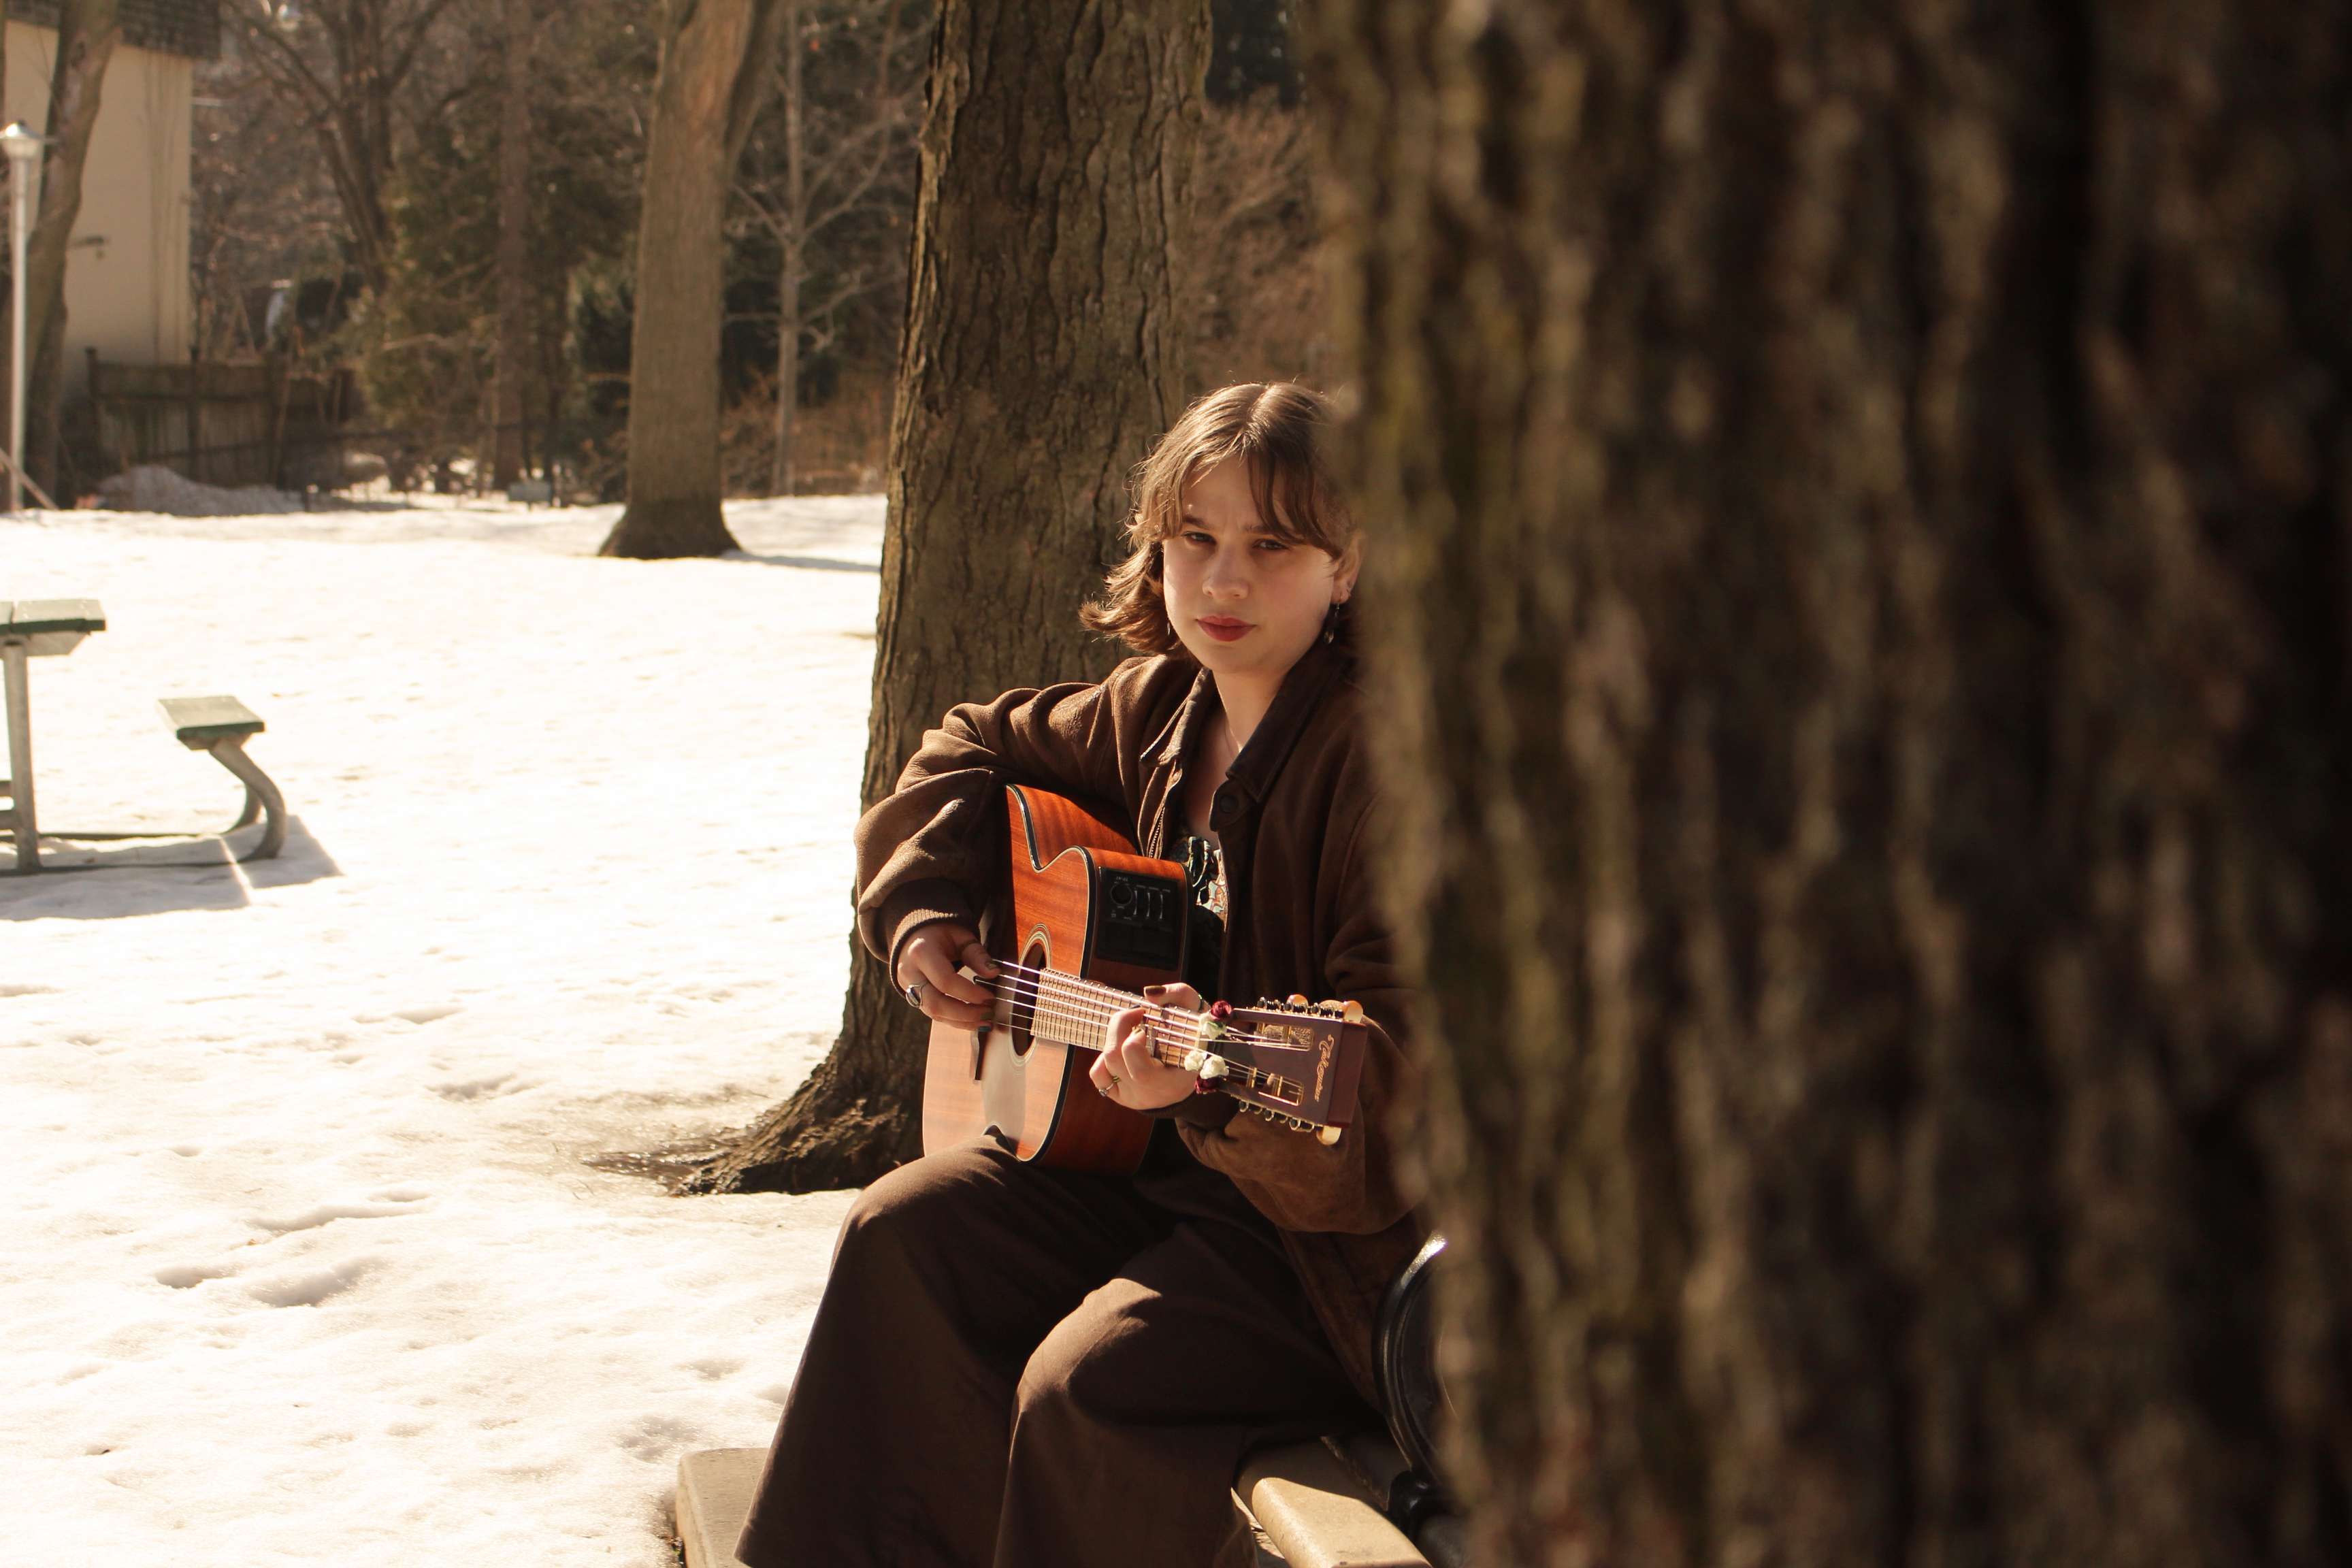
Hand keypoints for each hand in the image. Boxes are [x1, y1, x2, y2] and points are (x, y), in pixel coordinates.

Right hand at [893, 923, 999, 1028]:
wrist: (914, 936)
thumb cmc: (941, 934)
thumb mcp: (960, 936)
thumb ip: (976, 954)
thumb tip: (994, 973)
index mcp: (921, 953)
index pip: (945, 981)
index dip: (969, 993)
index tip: (990, 998)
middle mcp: (910, 973)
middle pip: (935, 1003)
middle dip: (965, 1014)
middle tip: (989, 1015)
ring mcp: (909, 988)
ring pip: (933, 1013)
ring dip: (962, 1022)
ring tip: (986, 1023)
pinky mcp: (914, 998)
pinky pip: (934, 1014)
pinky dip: (955, 1021)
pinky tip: (974, 1022)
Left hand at [1090, 981, 1204, 1110]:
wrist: (1193, 1069)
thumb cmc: (1195, 1038)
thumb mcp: (1196, 1013)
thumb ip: (1178, 995)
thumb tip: (1148, 994)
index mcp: (1173, 1082)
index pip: (1141, 1071)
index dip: (1133, 1043)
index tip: (1145, 1020)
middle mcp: (1150, 1094)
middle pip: (1115, 1058)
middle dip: (1119, 1026)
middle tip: (1135, 1014)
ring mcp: (1133, 1097)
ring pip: (1105, 1064)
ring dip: (1114, 1038)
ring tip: (1131, 1031)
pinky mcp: (1120, 1095)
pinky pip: (1099, 1077)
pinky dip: (1103, 1059)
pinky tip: (1121, 1051)